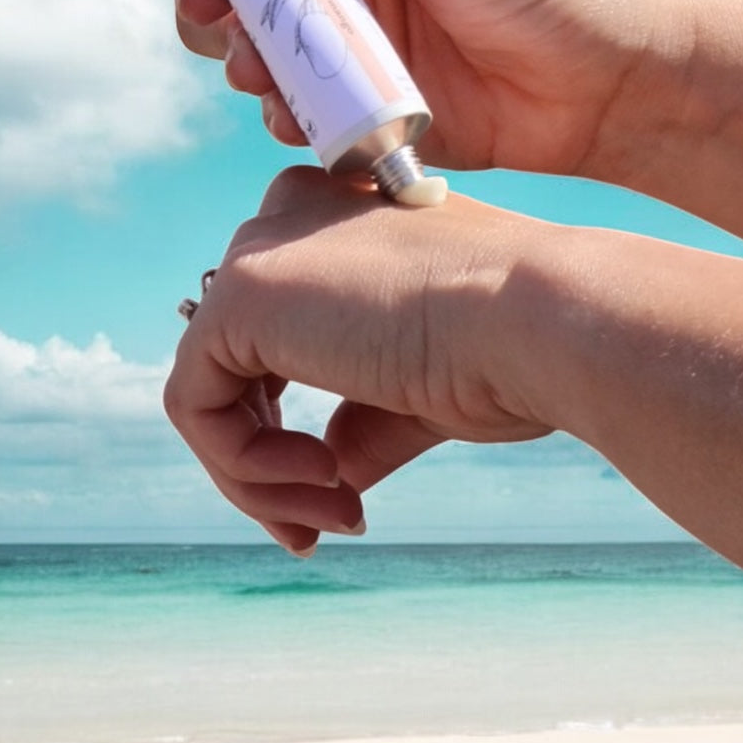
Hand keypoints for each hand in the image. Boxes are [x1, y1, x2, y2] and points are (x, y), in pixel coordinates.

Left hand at [163, 168, 553, 552]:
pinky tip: (325, 484)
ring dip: (260, 481)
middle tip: (329, 524)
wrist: (545, 322)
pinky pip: (198, 408)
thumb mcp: (419, 391)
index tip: (341, 496)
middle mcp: (291, 218)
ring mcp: (260, 250)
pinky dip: (245, 469)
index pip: (277, 335)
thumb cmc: (512, 351)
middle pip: (235, 367)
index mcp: (339, 221)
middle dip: (267, 465)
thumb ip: (358, 419)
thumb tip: (329, 472)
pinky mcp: (238, 295)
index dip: (289, 426)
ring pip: (209, 394)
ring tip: (334, 516)